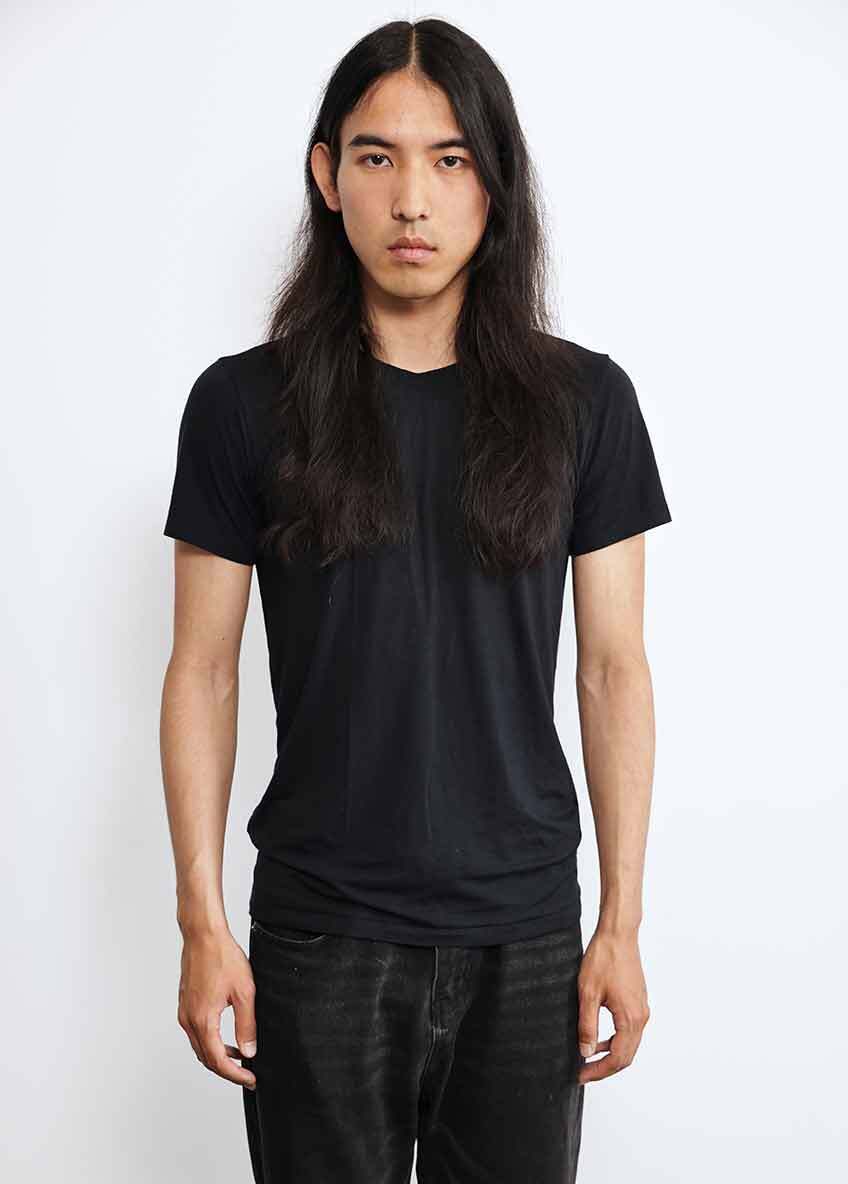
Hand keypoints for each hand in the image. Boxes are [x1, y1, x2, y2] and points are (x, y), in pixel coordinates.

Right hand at [177, 927, 257, 1089]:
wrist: (203, 935)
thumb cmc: (223, 958)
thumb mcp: (244, 992)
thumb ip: (246, 1025)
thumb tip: (248, 1051)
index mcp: (202, 1020)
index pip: (217, 1061)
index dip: (235, 1075)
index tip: (251, 1080)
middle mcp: (188, 1020)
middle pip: (206, 1058)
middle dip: (227, 1070)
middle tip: (248, 1074)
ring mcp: (184, 1013)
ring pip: (200, 1047)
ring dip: (219, 1056)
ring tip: (241, 1058)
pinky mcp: (185, 1005)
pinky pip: (197, 1033)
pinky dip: (211, 1042)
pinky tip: (227, 1038)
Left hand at [576, 927, 649, 1083]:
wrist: (618, 935)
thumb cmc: (604, 959)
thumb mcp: (588, 994)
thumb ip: (587, 1026)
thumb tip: (586, 1053)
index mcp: (630, 1018)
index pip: (617, 1058)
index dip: (598, 1071)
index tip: (581, 1076)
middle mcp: (641, 1017)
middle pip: (626, 1056)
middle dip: (605, 1068)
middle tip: (583, 1073)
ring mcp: (642, 1009)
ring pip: (629, 1044)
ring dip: (610, 1055)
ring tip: (588, 1058)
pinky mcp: (638, 1002)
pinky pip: (630, 1031)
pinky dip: (616, 1040)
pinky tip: (599, 1038)